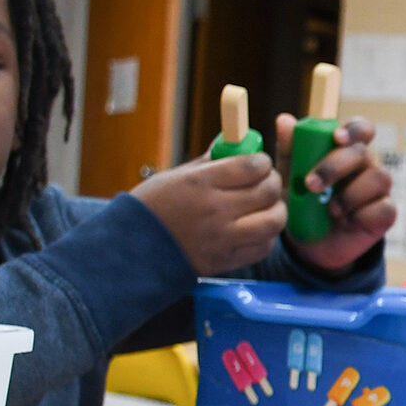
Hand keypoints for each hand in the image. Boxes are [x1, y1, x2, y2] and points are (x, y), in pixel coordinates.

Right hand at [131, 153, 285, 274]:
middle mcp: (215, 210)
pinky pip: (263, 247)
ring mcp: (222, 237)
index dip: (262, 162)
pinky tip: (256, 228)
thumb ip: (212, 162)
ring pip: (273, 221)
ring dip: (276, 211)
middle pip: (267, 192)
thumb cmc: (151, 208)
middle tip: (267, 183)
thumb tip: (238, 145)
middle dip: (273, 183)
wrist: (129, 250)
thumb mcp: (176, 176)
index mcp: (201, 183)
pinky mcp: (225, 260)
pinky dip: (266, 236)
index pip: (252, 166)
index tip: (259, 163)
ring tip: (267, 207)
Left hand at [276, 115, 396, 273]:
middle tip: (310, 185)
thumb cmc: (301, 203)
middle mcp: (366, 166)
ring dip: (350, 193)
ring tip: (329, 209)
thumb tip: (284, 120)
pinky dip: (363, 214)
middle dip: (335, 166)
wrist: (308, 244)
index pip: (361, 129)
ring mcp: (378, 190)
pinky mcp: (384, 214)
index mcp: (346, 151)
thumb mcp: (289, 177)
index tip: (337, 137)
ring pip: (379, 177)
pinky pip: (384, 207)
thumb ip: (289, 150)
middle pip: (363, 153)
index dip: (354, 129)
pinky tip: (347, 221)